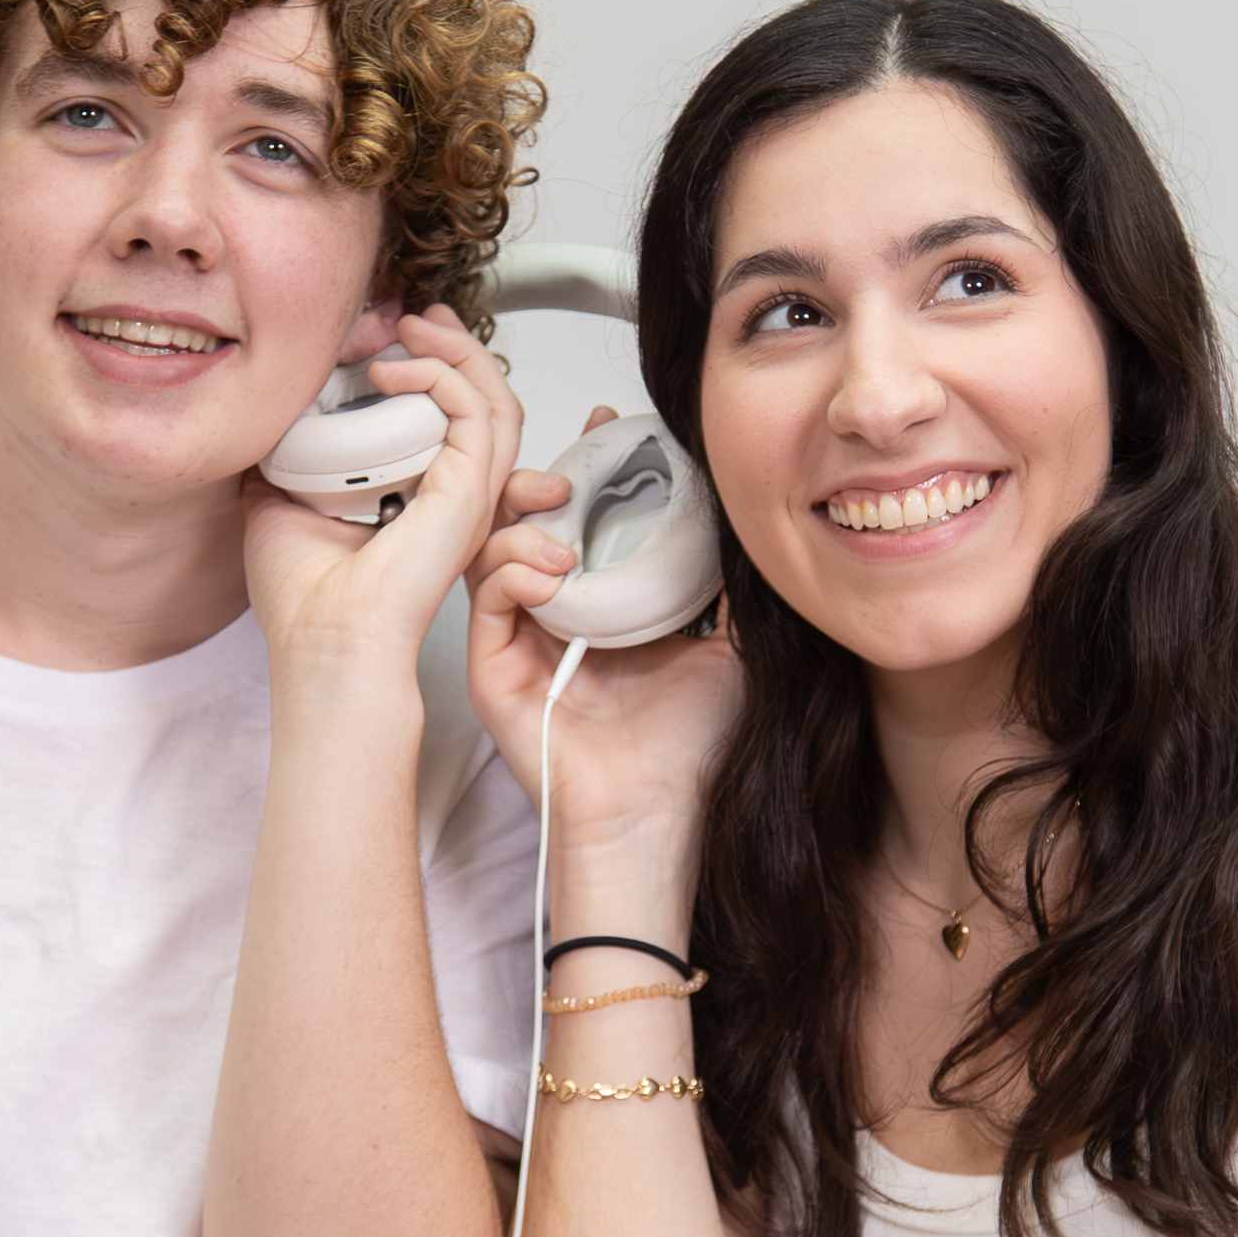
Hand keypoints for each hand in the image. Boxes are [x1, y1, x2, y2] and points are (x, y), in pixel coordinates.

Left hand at [240, 307, 522, 697]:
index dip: (426, 368)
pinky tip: (393, 369)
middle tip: (415, 316)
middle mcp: (452, 495)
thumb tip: (266, 418)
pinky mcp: (467, 494)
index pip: (448, 418)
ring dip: (457, 350)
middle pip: (483, 399)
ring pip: (494, 398)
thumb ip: (284, 457)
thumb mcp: (277, 501)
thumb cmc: (306, 599)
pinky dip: (441, 377)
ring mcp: (467, 494)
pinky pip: (476, 413)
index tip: (384, 337)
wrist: (321, 639)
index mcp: (420, 497)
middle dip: (454, 347)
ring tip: (414, 325)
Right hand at [467, 405, 743, 885]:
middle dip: (546, 475)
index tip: (610, 425)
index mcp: (603, 603)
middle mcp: (554, 614)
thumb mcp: (730, 643)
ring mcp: (518, 639)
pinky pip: (485, 595)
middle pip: (530, 519)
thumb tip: (752, 521)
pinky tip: (550, 567)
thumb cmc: (687, 746)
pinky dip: (512, 567)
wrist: (655, 811)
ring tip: (561, 513)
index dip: (592, 466)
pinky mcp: (491, 668)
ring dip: (524, 515)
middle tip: (575, 459)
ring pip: (495, 546)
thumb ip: (730, 584)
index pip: (584, 516)